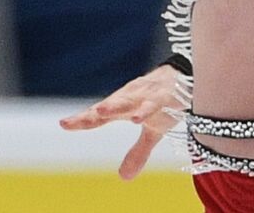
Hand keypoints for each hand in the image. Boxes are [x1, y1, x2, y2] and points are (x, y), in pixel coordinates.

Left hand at [59, 64, 184, 179]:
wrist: (189, 76)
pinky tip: (137, 117)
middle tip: (73, 122)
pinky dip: (145, 109)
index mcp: (124, 106)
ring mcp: (147, 95)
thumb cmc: (165, 102)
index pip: (100, 115)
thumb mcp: (152, 131)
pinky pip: (153, 102)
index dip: (82, 119)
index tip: (64, 124)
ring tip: (101, 112)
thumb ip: (138, 151)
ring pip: (128, 100)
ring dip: (115, 106)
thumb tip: (124, 178)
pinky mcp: (164, 94)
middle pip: (109, 106)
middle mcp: (131, 98)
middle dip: (93, 114)